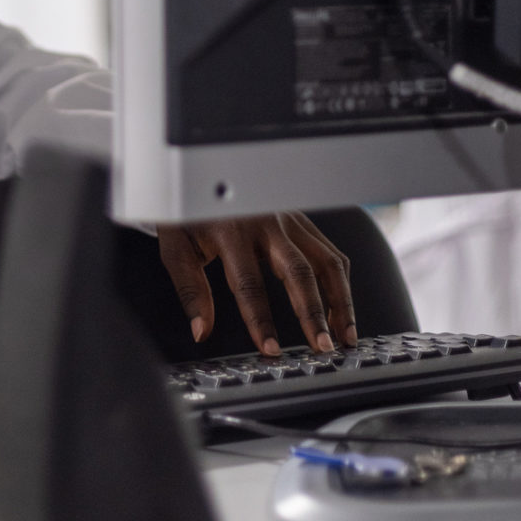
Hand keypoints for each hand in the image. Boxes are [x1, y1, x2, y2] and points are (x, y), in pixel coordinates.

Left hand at [157, 213, 354, 355]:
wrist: (204, 172)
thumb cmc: (189, 211)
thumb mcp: (177, 247)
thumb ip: (190, 290)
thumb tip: (201, 330)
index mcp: (231, 231)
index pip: (249, 284)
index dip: (260, 321)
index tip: (270, 349)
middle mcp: (266, 223)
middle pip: (300, 272)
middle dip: (314, 314)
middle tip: (322, 347)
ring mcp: (289, 220)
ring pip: (327, 261)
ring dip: (340, 301)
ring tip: (344, 335)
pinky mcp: (301, 220)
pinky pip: (330, 252)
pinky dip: (341, 282)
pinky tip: (341, 307)